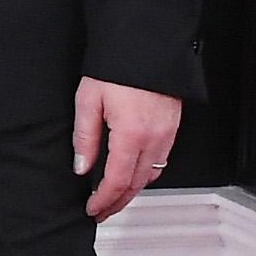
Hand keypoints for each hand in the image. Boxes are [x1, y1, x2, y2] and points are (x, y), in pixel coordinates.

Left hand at [73, 77, 182, 220]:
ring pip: (150, 175)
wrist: (146, 44)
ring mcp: (167, 133)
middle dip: (117, 202)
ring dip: (132, 191)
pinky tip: (132, 174)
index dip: (103, 200)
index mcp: (131, 134)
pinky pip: (161, 160)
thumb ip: (85, 137)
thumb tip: (82, 166)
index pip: (116, 181)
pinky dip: (145, 174)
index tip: (91, 209)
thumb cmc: (117, 68)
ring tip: (114, 197)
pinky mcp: (173, 126)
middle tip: (101, 211)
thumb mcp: (88, 100)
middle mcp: (154, 138)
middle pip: (136, 184)